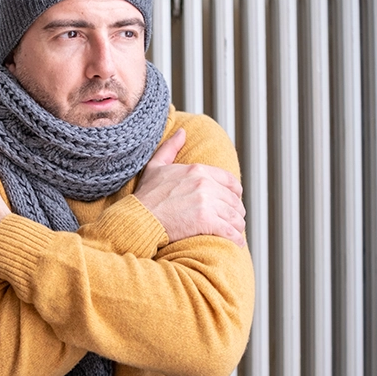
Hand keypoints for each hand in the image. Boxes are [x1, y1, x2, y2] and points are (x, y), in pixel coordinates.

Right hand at [134, 128, 245, 245]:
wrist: (139, 218)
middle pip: (234, 200)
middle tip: (233, 220)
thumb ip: (171, 148)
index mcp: (198, 170)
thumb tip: (182, 132)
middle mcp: (205, 184)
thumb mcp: (156, 166)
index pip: (230, 181)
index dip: (235, 193)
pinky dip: (235, 238)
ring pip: (234, 216)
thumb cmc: (146, 196)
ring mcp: (206, 203)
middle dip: (236, 211)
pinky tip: (236, 243)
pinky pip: (230, 231)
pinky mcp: (206, 222)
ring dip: (237, 226)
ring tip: (235, 232)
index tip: (233, 201)